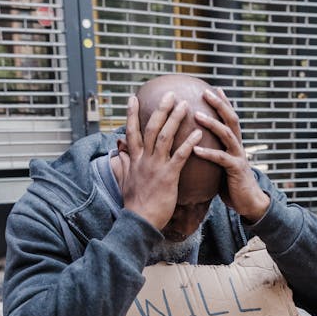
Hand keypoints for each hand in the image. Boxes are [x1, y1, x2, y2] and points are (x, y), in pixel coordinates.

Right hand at [118, 92, 201, 230]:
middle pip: (151, 128)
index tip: (133, 97)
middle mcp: (144, 159)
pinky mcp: (168, 176)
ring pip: (165, 136)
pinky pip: (180, 156)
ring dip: (175, 119)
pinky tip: (198, 134)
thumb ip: (123, 165)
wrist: (139, 221)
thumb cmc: (135, 204)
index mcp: (134, 159)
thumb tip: (118, 154)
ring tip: (185, 105)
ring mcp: (156, 166)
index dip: (131, 113)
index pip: (131, 131)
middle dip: (160, 109)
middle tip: (170, 94)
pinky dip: (189, 143)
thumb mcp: (124, 181)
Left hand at [193, 88, 269, 221]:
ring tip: (197, 114)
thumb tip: (196, 147)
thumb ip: (214, 153)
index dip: (223, 102)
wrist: (249, 203)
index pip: (229, 118)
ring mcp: (238, 157)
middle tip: (205, 92)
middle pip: (231, 119)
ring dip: (212, 123)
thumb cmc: (232, 184)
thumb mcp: (222, 165)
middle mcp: (238, 146)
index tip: (212, 88)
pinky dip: (208, 153)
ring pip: (227, 134)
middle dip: (220, 104)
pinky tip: (195, 149)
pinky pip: (221, 159)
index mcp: (234, 144)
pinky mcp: (236, 170)